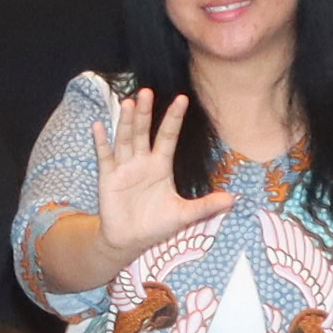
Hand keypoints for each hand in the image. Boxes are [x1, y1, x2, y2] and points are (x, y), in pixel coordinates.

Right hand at [84, 87, 216, 266]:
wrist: (130, 241)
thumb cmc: (156, 225)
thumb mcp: (183, 215)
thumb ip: (205, 205)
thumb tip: (233, 200)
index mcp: (161, 165)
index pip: (168, 136)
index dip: (174, 118)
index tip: (182, 99)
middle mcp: (142, 161)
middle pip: (144, 132)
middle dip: (146, 113)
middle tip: (147, 92)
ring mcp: (124, 168)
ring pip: (125, 139)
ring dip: (126, 122)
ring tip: (129, 103)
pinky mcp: (108, 178)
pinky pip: (105, 156)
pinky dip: (101, 141)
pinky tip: (99, 125)